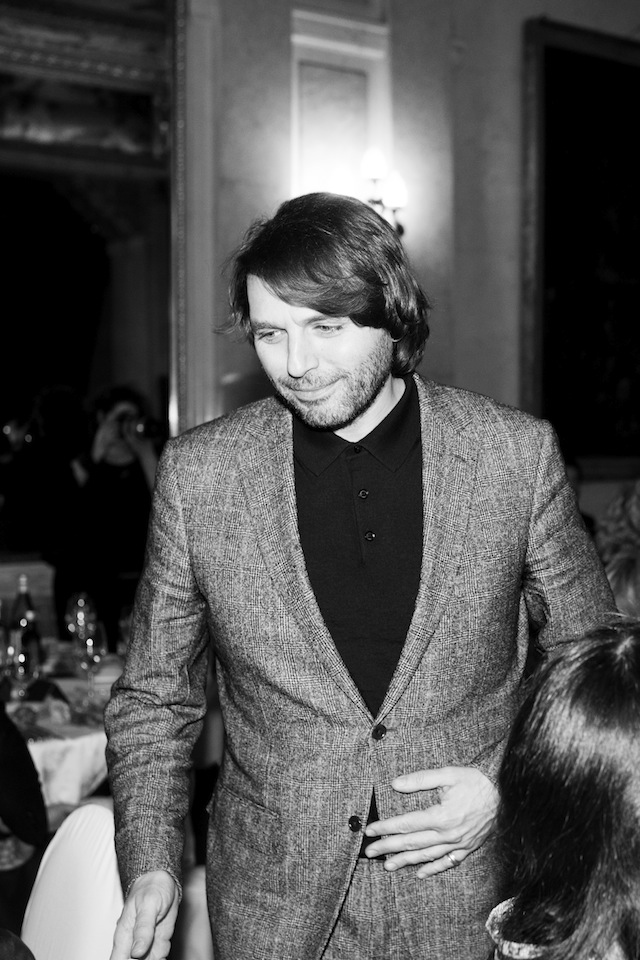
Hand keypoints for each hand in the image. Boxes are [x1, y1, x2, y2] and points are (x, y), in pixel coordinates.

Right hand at [109, 870, 179, 959]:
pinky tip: (164, 946)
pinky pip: (159, 958)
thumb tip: (136, 953)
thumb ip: (143, 929)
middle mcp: (133, 944)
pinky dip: (162, 958)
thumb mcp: (148, 905)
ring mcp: (146, 945)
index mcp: (124, 936)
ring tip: (158, 945)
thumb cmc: (152, 888)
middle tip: (152, 952)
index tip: (136, 959)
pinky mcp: (158, 944)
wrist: (165, 881)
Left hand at [363, 765, 497, 877]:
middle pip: (411, 843)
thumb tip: (396, 784)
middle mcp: (448, 835)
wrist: (507, 794)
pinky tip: (420, 873)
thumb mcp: (448, 774)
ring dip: (405, 861)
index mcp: (441, 816)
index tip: (369, 830)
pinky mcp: (467, 848)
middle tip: (369, 852)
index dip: (385, 827)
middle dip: (388, 847)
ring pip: (426, 856)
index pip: (406, 824)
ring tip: (387, 865)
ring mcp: (458, 845)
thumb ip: (421, 779)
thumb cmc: (476, 781)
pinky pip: (447, 863)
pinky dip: (432, 869)